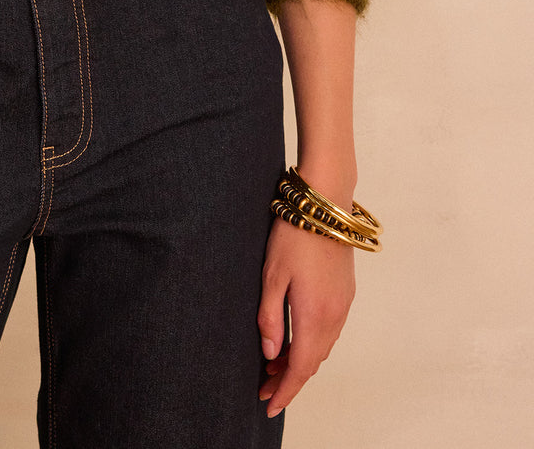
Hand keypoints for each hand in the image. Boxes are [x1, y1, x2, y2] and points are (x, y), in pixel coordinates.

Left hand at [257, 213, 355, 417]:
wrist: (326, 205)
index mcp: (314, 316)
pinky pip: (329, 332)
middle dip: (289, 380)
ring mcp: (343, 306)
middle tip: (264, 388)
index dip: (284, 391)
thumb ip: (270, 318)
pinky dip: (312, 344)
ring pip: (322, 348)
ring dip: (300, 362)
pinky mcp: (345, 294)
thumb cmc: (294, 236)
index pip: (299, 368)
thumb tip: (271, 354)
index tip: (269, 405)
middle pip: (312, 362)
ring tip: (274, 365)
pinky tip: (296, 339)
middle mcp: (334, 317)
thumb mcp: (271, 275)